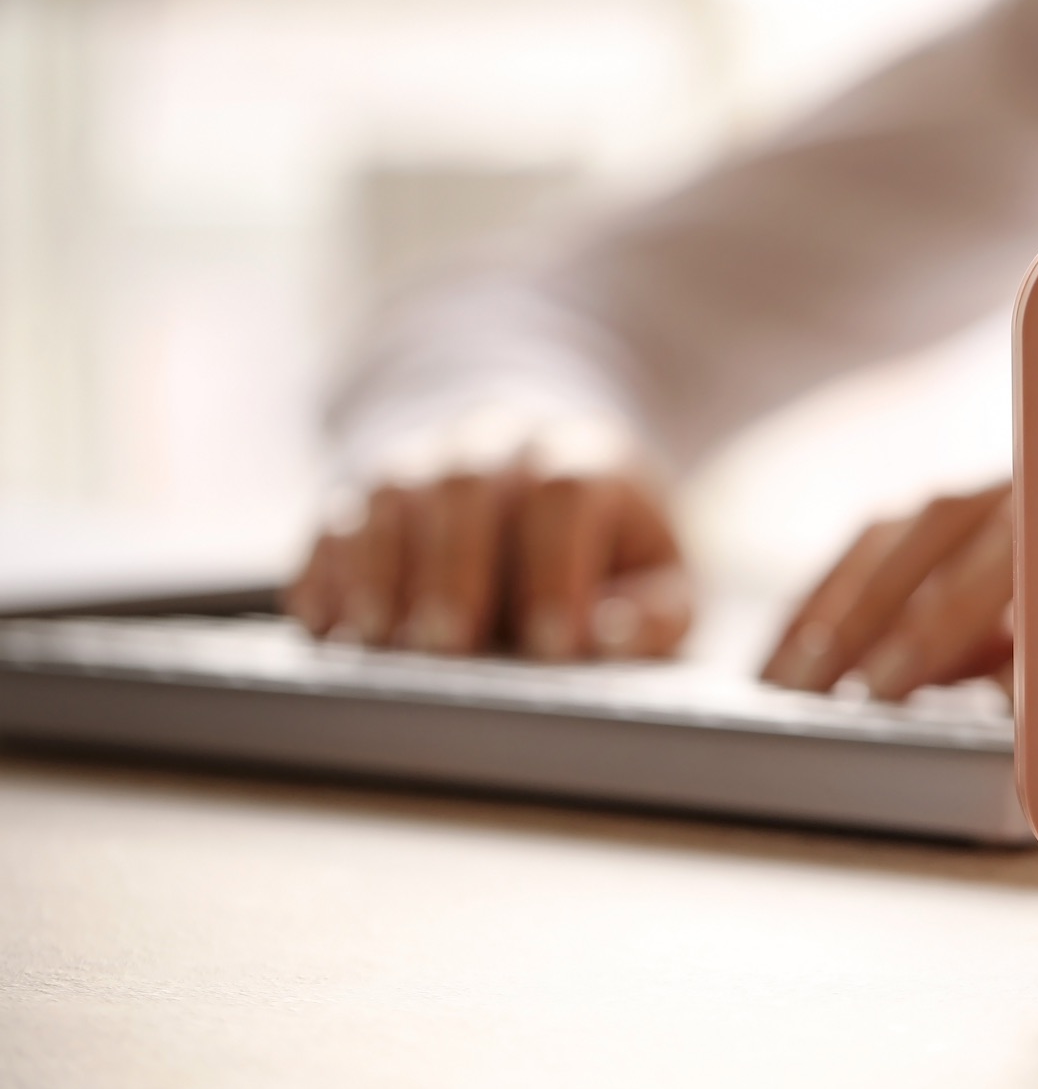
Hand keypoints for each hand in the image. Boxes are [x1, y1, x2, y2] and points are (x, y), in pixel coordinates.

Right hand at [284, 427, 691, 661]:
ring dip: (380, 570)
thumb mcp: (659, 579)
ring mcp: (424, 456)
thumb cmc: (607, 551)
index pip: (565, 491)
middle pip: (466, 484)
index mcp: (585, 454)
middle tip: (448, 648)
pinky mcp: (363, 490)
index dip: (556, 568)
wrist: (535, 478)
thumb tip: (610, 637)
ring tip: (380, 644)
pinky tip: (327, 625)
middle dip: (455, 570)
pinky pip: (333, 518)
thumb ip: (655, 613)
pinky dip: (327, 572)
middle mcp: (497, 440)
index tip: (552, 645)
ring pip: (391, 492)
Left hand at [760, 447, 1037, 697]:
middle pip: (958, 511)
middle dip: (870, 603)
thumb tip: (931, 675)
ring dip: (953, 616)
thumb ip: (1033, 633)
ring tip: (890, 690)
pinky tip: (1029, 691)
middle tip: (815, 688)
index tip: (786, 665)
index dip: (843, 584)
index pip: (923, 516)